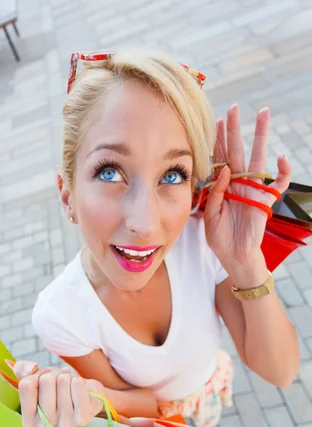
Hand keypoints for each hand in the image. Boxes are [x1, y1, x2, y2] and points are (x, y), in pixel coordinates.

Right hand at [11, 361, 104, 426]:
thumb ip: (22, 369)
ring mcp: (64, 424)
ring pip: (62, 381)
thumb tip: (31, 368)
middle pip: (45, 381)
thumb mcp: (35, 378)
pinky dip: (78, 380)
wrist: (84, 396)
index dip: (36, 374)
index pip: (26, 385)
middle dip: (53, 373)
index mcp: (29, 421)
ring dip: (67, 376)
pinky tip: (78, 385)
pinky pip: (78, 388)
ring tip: (69, 384)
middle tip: (59, 380)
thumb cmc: (56, 389)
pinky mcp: (82, 418)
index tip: (43, 378)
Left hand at [204, 104, 291, 267]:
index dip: (218, 140)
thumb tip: (224, 170)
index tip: (216, 119)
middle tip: (234, 107)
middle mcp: (238, 182)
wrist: (234, 256)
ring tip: (263, 113)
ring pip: (258, 157)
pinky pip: (278, 183)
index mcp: (222, 185)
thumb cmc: (220, 237)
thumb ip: (214, 192)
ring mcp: (252, 188)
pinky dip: (283, 172)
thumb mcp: (209, 215)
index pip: (220, 157)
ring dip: (261, 135)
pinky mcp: (265, 200)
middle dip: (235, 129)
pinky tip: (282, 158)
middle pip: (237, 150)